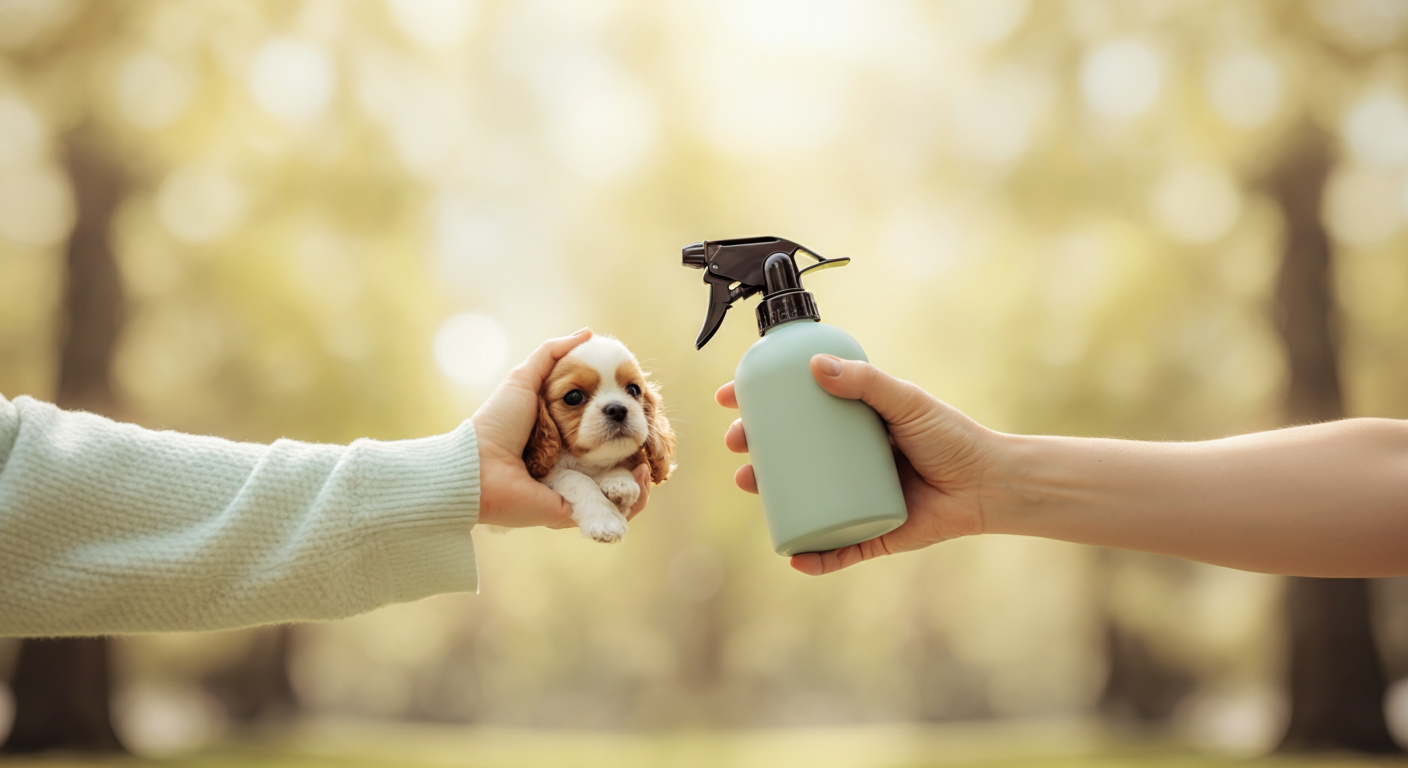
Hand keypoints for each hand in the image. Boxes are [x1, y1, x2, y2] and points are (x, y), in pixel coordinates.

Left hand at [473, 329, 651, 528]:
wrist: (479, 465)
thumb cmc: (497, 423)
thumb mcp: (524, 379)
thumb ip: (552, 354)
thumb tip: (587, 332)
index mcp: (562, 439)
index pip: (604, 434)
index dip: (623, 425)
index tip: (635, 410)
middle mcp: (571, 468)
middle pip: (618, 464)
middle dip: (639, 453)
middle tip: (647, 437)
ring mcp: (575, 493)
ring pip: (623, 491)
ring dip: (643, 480)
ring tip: (648, 463)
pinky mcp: (576, 513)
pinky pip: (615, 512)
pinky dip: (636, 500)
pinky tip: (642, 477)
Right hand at [718, 355, 996, 574]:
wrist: (991, 485)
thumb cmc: (954, 438)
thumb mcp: (906, 402)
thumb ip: (867, 383)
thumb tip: (815, 367)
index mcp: (853, 425)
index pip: (798, 411)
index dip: (760, 404)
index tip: (731, 397)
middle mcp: (849, 462)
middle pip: (790, 456)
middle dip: (754, 450)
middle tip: (737, 444)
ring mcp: (857, 499)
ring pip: (803, 501)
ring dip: (769, 497)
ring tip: (749, 484)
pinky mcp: (874, 536)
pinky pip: (835, 550)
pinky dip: (812, 557)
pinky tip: (790, 552)